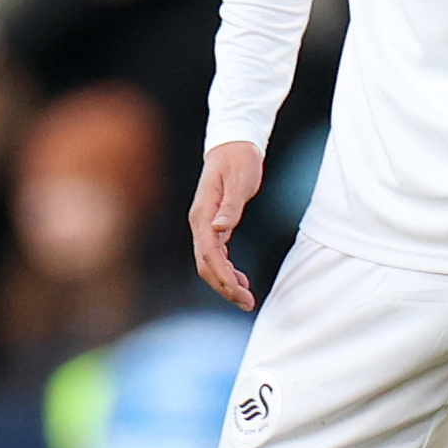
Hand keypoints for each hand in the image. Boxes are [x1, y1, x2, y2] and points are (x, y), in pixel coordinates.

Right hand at [189, 141, 265, 308]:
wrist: (233, 145)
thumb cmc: (238, 160)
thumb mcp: (239, 180)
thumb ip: (230, 206)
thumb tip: (220, 230)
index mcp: (203, 215)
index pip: (209, 254)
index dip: (223, 276)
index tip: (240, 292)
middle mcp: (200, 223)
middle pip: (206, 265)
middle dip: (224, 287)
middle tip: (247, 303)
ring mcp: (205, 226)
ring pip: (210, 263)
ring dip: (225, 283)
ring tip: (246, 298)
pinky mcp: (213, 226)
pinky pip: (216, 255)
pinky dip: (227, 271)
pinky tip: (241, 280)